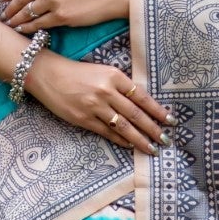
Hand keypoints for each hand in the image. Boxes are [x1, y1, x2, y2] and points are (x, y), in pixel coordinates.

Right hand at [24, 50, 172, 154]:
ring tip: (152, 148)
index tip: (171, 120)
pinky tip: (130, 145)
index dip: (158, 110)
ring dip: (140, 139)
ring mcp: (94, 107)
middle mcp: (106, 91)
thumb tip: (142, 104)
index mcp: (114, 76)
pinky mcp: (83, 119)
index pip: (142, 97)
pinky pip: (107, 132)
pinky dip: (121, 140)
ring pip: (123, 127)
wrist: (47, 74)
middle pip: (136, 114)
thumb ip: (121, 85)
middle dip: (154, 129)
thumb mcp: (102, 71)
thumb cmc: (77, 72)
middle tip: (166, 140)